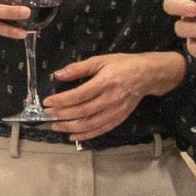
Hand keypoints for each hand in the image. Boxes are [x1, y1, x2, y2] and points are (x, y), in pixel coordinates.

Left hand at [41, 51, 184, 142]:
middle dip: (62, 115)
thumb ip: (79, 68)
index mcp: (106, 82)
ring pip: (91, 124)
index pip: (79, 95)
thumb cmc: (123, 64)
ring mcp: (116, 111)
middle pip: (83, 111)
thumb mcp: (101, 60)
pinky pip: (101, 129)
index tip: (47, 102)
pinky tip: (73, 135)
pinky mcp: (120, 118)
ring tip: (56, 126)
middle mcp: (111, 99)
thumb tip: (58, 75)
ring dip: (71, 127)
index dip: (61, 100)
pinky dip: (87, 135)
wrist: (148, 75)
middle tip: (47, 115)